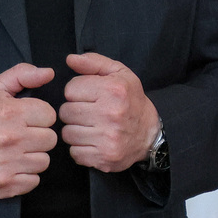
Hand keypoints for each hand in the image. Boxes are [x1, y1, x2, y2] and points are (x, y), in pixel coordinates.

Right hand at [0, 63, 56, 197]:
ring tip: (15, 151)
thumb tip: (49, 73)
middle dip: (38, 136)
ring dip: (32, 157)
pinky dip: (25, 176)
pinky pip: (34, 181)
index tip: (25, 119)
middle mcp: (10, 139)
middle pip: (50, 139)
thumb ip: (23, 75)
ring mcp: (7, 164)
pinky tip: (12, 166)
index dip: (39, 116)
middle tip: (21, 136)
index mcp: (10, 114)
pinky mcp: (4, 184)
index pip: (50, 115)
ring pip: (44, 161)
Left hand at [59, 52, 159, 172]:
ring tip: (92, 127)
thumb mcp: (119, 74)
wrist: (151, 134)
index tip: (90, 96)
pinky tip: (94, 141)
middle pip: (66, 112)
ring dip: (76, 130)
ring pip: (67, 133)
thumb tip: (70, 59)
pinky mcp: (104, 158)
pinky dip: (81, 148)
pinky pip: (74, 152)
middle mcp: (111, 114)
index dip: (78, 92)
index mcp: (113, 90)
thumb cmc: (131, 101)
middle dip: (74, 111)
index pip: (70, 89)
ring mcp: (107, 138)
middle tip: (89, 113)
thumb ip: (94, 62)